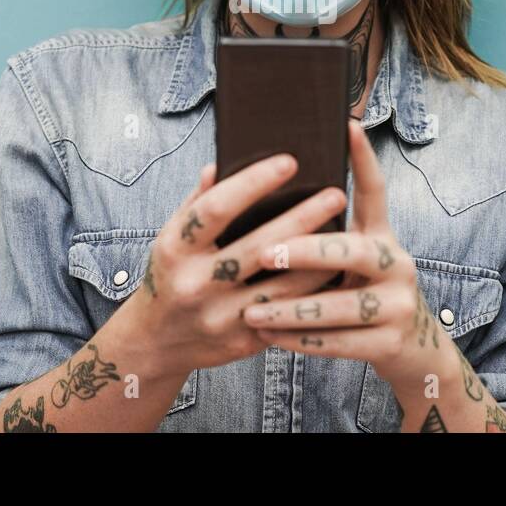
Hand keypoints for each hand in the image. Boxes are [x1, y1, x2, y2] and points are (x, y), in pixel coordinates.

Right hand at [123, 154, 347, 376]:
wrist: (157, 341)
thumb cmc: (172, 274)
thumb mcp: (172, 235)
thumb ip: (198, 201)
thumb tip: (221, 164)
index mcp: (176, 249)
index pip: (217, 208)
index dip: (253, 183)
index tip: (290, 162)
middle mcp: (195, 284)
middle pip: (258, 248)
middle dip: (301, 220)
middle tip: (336, 194)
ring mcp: (219, 317)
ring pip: (281, 288)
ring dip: (317, 261)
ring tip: (348, 234)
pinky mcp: (242, 342)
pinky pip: (286, 315)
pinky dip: (312, 294)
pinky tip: (335, 273)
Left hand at [239, 120, 442, 387]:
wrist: (411, 349)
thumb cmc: (359, 291)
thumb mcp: (349, 258)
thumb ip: (319, 232)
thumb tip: (263, 198)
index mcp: (381, 235)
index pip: (374, 190)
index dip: (363, 158)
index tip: (348, 125)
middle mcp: (396, 262)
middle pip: (352, 251)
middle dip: (306, 252)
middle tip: (265, 254)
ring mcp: (398, 304)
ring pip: (341, 305)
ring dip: (292, 309)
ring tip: (250, 310)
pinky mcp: (391, 341)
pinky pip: (340, 342)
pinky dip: (301, 341)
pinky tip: (268, 337)